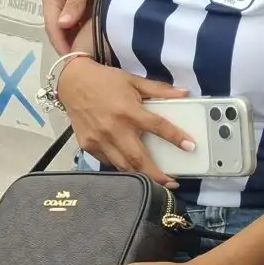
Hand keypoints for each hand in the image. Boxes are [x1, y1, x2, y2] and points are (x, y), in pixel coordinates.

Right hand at [44, 0, 105, 53]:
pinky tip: (100, 43)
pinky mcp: (86, 8)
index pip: (52, 26)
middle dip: (71, 45)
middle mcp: (60, 5)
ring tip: (93, 55)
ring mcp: (73, 7)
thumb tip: (62, 25)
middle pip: (62, 31)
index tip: (73, 58)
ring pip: (74, 30)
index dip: (61, 43)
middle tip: (85, 61)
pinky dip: (90, 33)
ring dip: (81, 41)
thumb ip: (74, 3)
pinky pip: (85, 25)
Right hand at [55, 56, 193, 186]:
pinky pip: (108, 162)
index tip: (190, 147)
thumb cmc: (105, 81)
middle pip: (138, 158)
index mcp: (128, 111)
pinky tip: (132, 169)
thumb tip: (184, 93)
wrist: (72, 82)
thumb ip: (160, 90)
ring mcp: (99, 140)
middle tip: (172, 183)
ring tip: (156, 182)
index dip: (176, 137)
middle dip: (156, 175)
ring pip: (122, 166)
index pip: (158, 127)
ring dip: (140, 176)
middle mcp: (114, 129)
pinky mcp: (88, 145)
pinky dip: (121, 167)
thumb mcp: (135, 81)